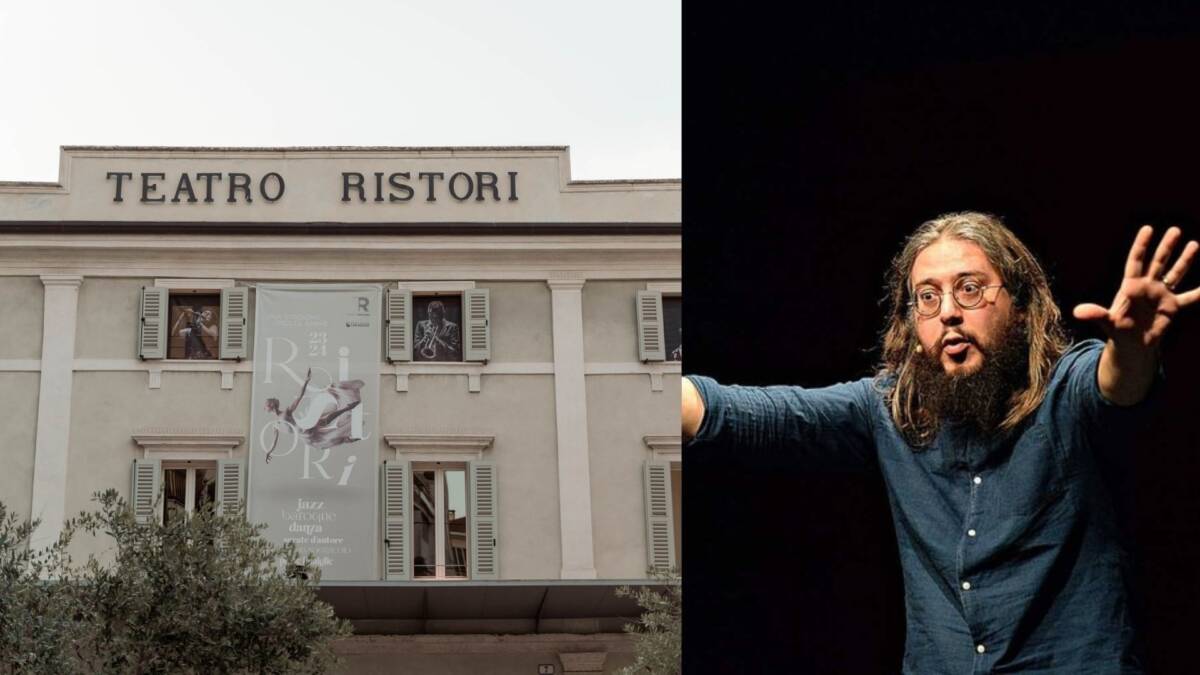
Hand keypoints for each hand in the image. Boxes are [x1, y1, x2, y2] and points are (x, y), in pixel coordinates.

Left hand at [1073, 225, 1199, 349]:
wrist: (1132, 343)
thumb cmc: (1117, 329)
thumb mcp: (1106, 321)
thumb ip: (1095, 314)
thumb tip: (1077, 312)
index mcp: (1130, 286)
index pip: (1135, 261)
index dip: (1141, 246)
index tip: (1147, 229)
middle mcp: (1147, 286)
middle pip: (1158, 262)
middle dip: (1166, 246)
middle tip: (1174, 230)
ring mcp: (1161, 294)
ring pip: (1175, 273)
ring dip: (1184, 260)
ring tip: (1194, 244)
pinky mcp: (1172, 307)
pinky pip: (1189, 297)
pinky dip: (1199, 292)